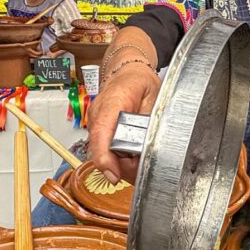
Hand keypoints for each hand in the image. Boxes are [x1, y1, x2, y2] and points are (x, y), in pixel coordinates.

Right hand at [87, 64, 161, 183]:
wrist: (128, 74)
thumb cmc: (139, 82)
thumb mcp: (154, 97)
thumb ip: (150, 121)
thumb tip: (148, 144)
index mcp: (113, 101)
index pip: (102, 132)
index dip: (105, 158)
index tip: (114, 175)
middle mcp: (98, 114)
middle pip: (103, 150)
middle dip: (123, 165)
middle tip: (143, 164)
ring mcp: (94, 123)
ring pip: (103, 154)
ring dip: (121, 163)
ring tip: (139, 157)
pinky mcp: (97, 131)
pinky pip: (104, 151)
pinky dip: (118, 159)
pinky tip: (131, 156)